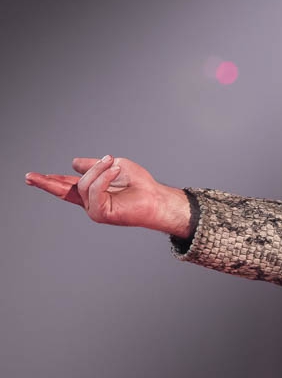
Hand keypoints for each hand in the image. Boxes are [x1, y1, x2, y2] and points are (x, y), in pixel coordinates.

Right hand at [25, 156, 193, 236]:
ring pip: (84, 184)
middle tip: (29, 176)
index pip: (67, 185)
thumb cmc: (140, 184)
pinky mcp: (101, 214)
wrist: (156, 197)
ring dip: (100, 170)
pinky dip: (104, 177)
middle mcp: (90, 202)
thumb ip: (94, 166)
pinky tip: (115, 169)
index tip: (32, 177)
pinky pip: (95, 190)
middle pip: (63, 191)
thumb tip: (73, 163)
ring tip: (114, 164)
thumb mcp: (113, 166)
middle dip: (47, 182)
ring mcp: (95, 210)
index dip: (51, 180)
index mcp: (92, 192)